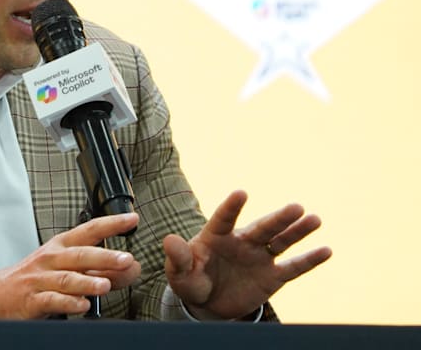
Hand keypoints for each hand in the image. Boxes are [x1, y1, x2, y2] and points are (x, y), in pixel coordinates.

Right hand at [0, 212, 139, 318]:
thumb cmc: (34, 278)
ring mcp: (40, 279)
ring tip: (105, 285)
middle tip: (126, 259)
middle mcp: (50, 260)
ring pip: (66, 278)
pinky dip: (67, 302)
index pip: (88, 231)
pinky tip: (82, 305)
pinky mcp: (31, 300)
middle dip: (104, 256)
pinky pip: (51, 300)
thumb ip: (100, 269)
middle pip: (79, 254)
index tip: (131, 219)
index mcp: (60, 247)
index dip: (110, 224)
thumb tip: (131, 268)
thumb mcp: (66, 268)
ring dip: (87, 281)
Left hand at [164, 189, 331, 319]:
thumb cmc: (191, 280)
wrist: (207, 303)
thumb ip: (178, 257)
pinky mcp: (272, 277)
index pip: (224, 218)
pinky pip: (292, 267)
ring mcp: (259, 258)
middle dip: (278, 219)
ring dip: (298, 231)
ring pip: (281, 242)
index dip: (232, 207)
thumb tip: (169, 240)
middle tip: (296, 207)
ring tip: (315, 219)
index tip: (242, 193)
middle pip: (262, 228)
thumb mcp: (180, 272)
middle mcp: (242, 242)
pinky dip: (309, 260)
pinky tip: (326, 250)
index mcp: (216, 236)